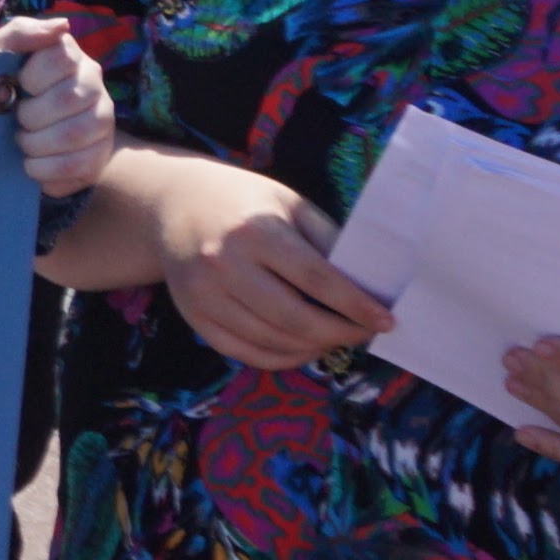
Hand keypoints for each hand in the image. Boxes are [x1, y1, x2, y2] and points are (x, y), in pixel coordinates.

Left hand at [0, 18, 115, 202]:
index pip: (62, 56)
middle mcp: (93, 84)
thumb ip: (21, 33)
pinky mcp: (101, 153)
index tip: (18, 85)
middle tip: (16, 121)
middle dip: (31, 115)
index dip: (34, 76)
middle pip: (69, 98)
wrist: (16, 132)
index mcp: (68, 55)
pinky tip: (31, 165)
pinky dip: (46, 170)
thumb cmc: (3, 86)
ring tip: (22, 144)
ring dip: (37, 144)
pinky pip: (79, 165)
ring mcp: (102, 119)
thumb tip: (60, 26)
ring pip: (77, 133)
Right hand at [142, 156, 386, 369]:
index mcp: (253, 230)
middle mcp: (223, 264)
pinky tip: (304, 347)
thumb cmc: (244, 202)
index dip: (355, 305)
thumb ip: (326, 242)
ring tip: (337, 337)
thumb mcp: (290, 204)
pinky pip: (245, 353)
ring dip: (314, 348)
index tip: (386, 320)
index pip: (316, 278)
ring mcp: (203, 294)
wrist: (174, 203)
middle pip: (294, 319)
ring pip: (271, 341)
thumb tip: (369, 287)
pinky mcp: (193, 316)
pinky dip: (282, 357)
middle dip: (340, 333)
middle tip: (365, 334)